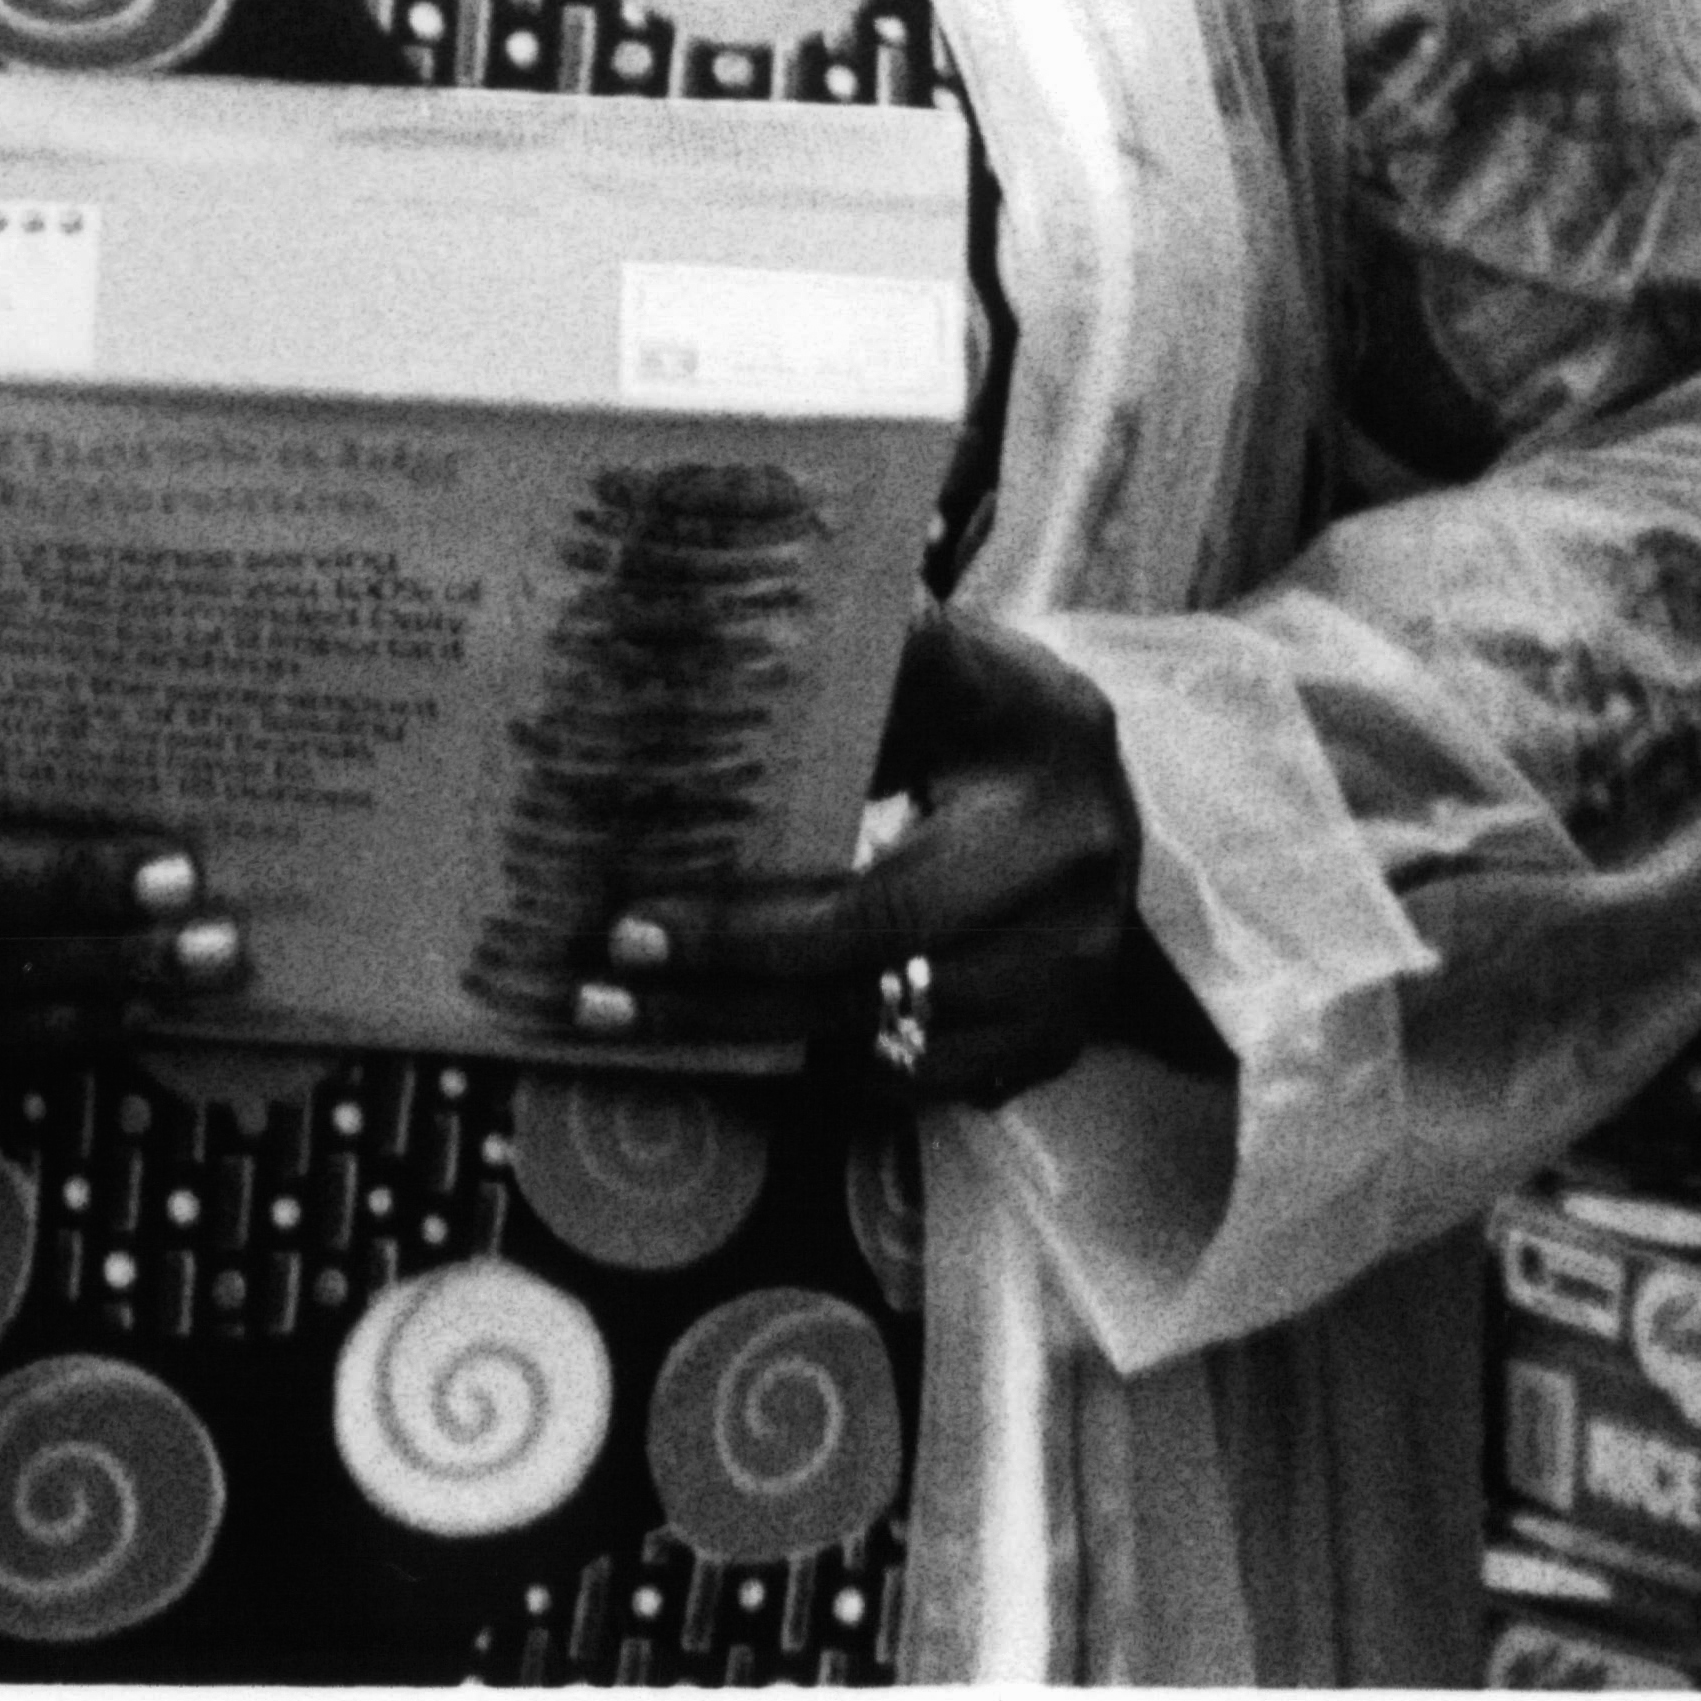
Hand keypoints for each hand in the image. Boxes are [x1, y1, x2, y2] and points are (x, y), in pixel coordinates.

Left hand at [572, 611, 1217, 1109]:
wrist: (1102, 794)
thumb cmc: (1001, 715)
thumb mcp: (959, 666)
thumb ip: (881, 654)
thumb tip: (760, 614)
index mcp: (1044, 806)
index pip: (880, 902)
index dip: (751, 928)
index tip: (632, 927)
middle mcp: (1073, 916)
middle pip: (873, 990)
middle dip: (724, 998)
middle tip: (599, 997)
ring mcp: (1067, 995)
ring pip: (886, 1055)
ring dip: (757, 1044)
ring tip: (637, 1025)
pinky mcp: (1048, 1046)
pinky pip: (914, 1086)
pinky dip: (823, 1068)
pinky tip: (738, 1043)